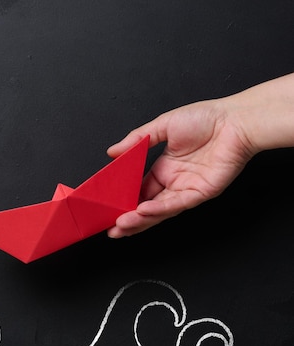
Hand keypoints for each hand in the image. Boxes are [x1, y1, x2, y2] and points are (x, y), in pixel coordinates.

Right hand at [105, 99, 253, 237]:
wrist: (235, 120)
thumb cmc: (206, 118)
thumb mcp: (162, 125)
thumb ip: (136, 140)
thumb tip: (112, 151)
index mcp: (164, 168)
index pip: (140, 189)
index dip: (125, 199)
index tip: (109, 205)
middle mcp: (174, 181)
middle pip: (147, 205)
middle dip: (128, 218)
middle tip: (110, 227)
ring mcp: (187, 189)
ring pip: (159, 211)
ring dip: (139, 219)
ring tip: (121, 225)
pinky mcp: (200, 193)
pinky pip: (175, 204)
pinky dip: (158, 209)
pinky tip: (142, 212)